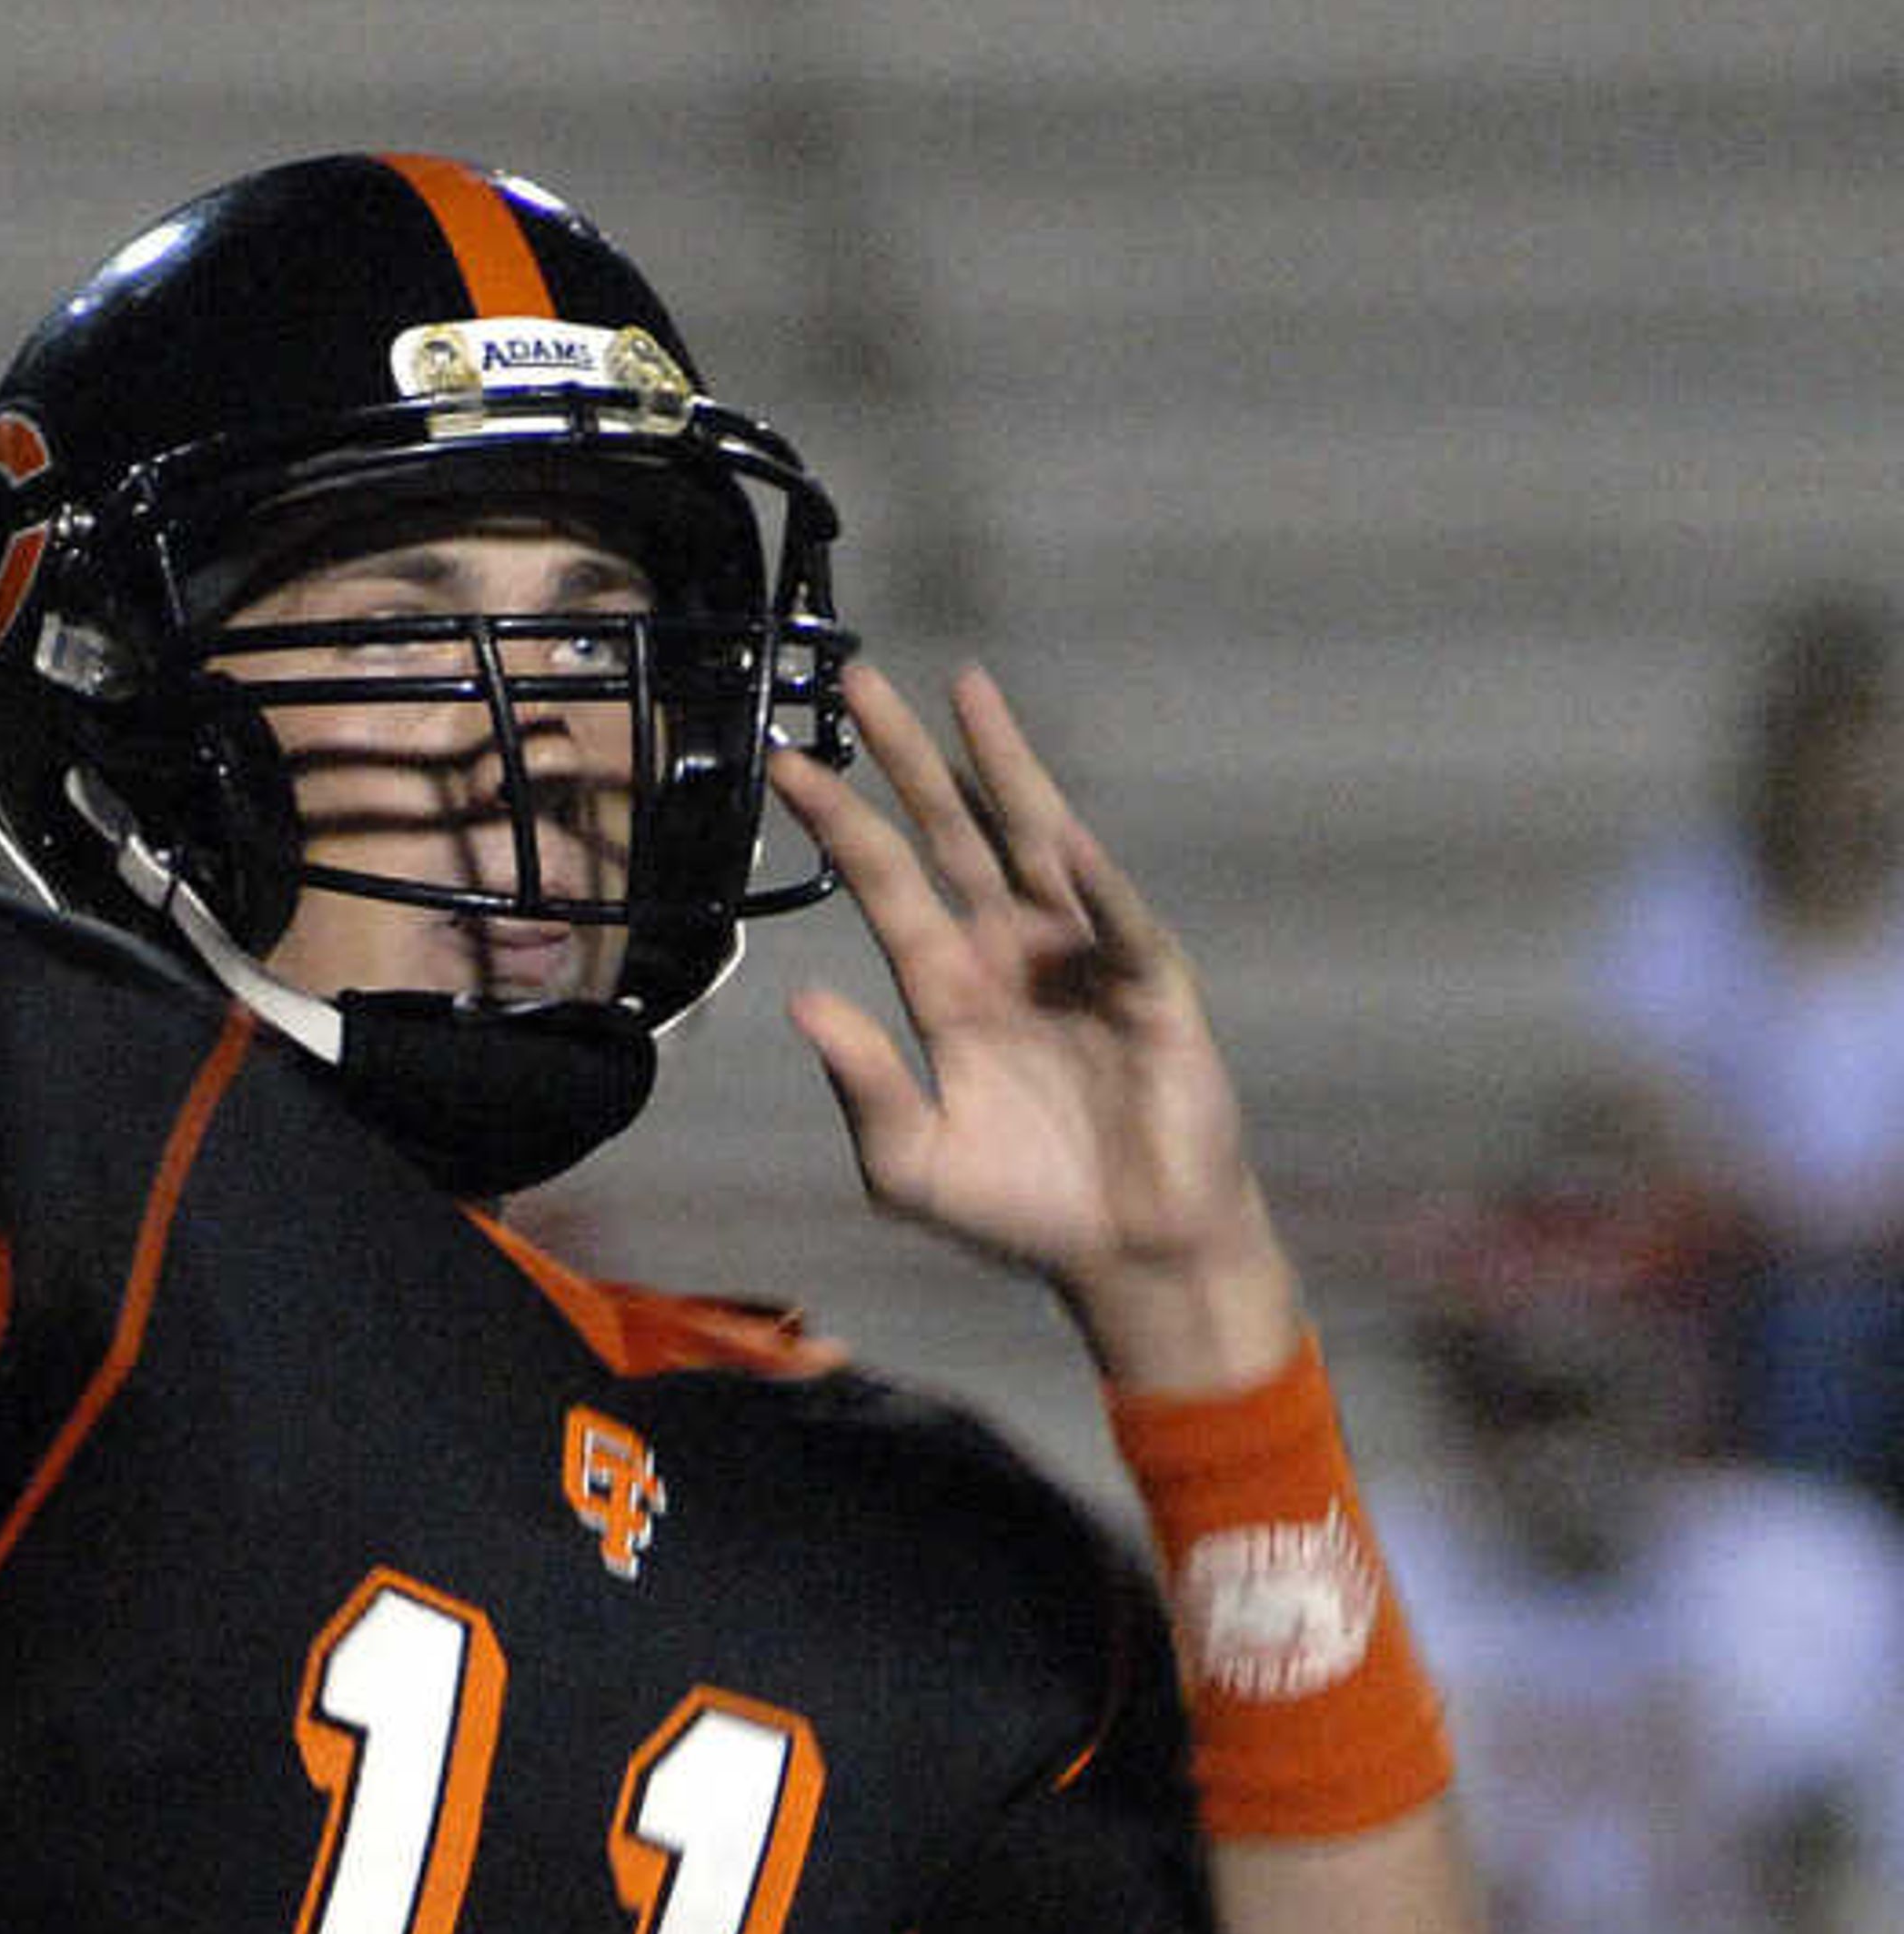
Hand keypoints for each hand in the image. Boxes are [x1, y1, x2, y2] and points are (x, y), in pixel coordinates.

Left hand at [768, 662, 1298, 1390]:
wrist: (1127, 1254)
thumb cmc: (1020, 1210)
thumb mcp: (912, 1165)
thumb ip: (862, 1086)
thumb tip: (801, 1000)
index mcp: (944, 989)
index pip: (883, 885)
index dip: (839, 825)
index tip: (784, 764)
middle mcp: (1007, 953)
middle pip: (948, 834)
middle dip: (906, 759)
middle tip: (856, 680)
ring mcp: (1081, 957)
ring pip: (1033, 840)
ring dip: (1001, 768)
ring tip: (965, 691)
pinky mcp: (1149, 984)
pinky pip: (1117, 920)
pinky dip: (1092, 878)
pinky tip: (1059, 833)